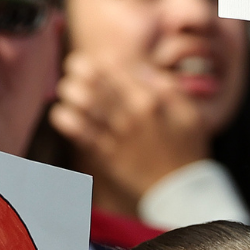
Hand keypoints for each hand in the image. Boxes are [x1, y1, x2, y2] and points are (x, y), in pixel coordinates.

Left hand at [48, 52, 209, 204]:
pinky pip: (82, 135)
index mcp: (152, 101)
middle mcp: (131, 115)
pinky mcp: (107, 155)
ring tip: (67, 87)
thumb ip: (168, 88)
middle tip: (74, 65)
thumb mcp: (189, 114)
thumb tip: (142, 68)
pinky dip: (67, 122)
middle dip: (82, 70)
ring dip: (72, 92)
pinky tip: (59, 113)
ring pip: (86, 106)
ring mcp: (118, 136)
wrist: (181, 191)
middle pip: (99, 84)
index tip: (97, 58)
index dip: (104, 60)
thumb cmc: (187, 149)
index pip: (120, 71)